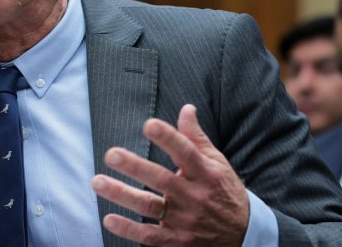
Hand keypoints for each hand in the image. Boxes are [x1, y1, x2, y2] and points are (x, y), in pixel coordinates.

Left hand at [91, 104, 248, 245]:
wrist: (244, 235)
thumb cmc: (223, 191)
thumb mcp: (217, 163)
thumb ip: (196, 138)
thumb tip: (186, 108)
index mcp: (206, 174)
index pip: (186, 152)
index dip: (168, 138)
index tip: (149, 124)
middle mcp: (194, 196)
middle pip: (162, 179)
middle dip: (135, 166)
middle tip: (111, 154)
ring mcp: (185, 220)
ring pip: (149, 206)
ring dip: (121, 194)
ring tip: (97, 182)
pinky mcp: (177, 240)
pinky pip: (149, 236)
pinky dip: (129, 229)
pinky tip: (108, 218)